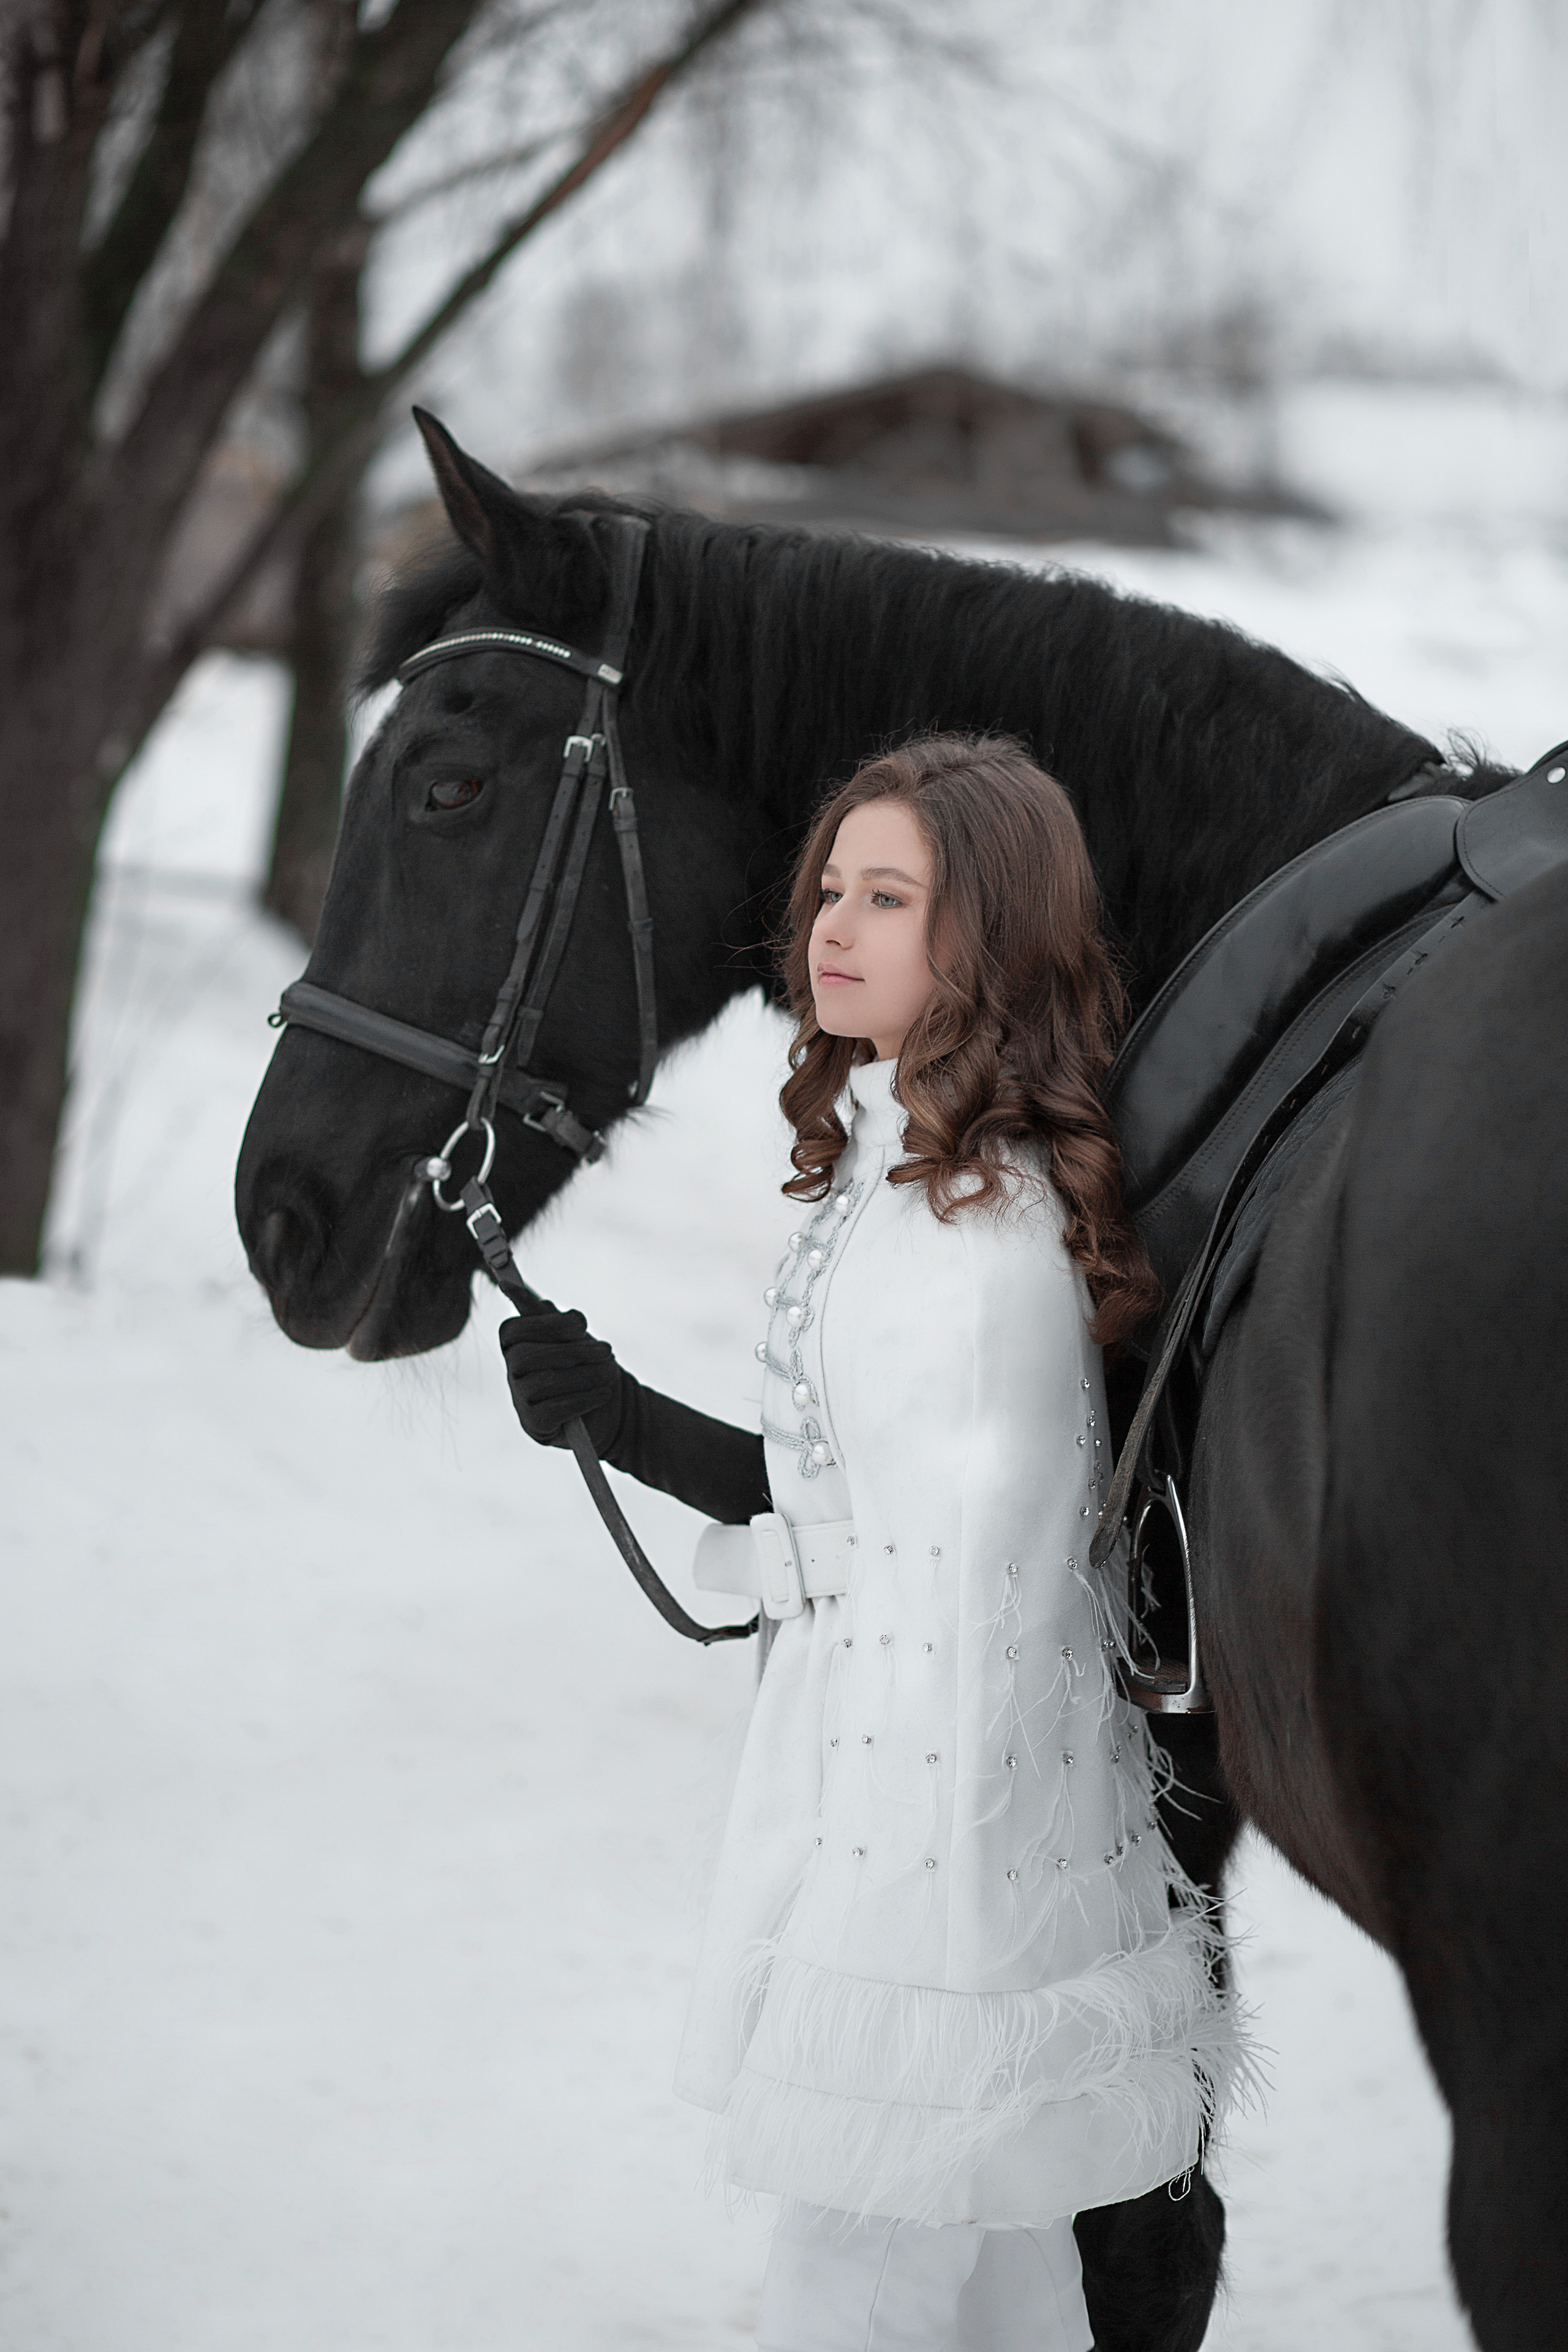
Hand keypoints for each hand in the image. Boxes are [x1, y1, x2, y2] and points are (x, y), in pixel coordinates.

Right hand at [498, 1305, 625, 1455]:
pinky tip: (602, 1394)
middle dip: (573, 1351)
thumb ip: (544, 1313)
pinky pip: (552, 1411)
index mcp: (515, 1346)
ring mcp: (520, 1401)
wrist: (610, 1407)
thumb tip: (508, 1284)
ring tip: (610, 1373)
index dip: (546, 1324)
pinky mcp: (535, 1425)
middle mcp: (512, 1374)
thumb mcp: (570, 1334)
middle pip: (528, 1356)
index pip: (511, 1330)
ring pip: (543, 1383)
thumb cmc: (586, 1364)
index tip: (581, 1323)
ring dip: (584, 1375)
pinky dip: (582, 1400)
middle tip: (607, 1351)